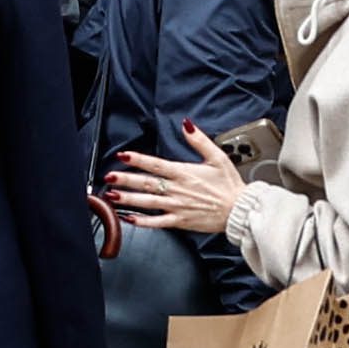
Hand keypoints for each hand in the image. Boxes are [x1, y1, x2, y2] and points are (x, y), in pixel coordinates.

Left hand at [104, 124, 247, 235]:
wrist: (239, 210)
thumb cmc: (229, 185)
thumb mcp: (217, 156)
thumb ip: (199, 140)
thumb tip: (186, 125)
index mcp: (184, 173)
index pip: (156, 164)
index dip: (138, 159)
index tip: (123, 155)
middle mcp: (178, 190)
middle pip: (146, 183)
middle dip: (125, 179)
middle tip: (109, 176)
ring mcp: (177, 206)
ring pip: (147, 202)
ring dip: (128, 199)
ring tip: (111, 195)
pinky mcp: (180, 221)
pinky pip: (157, 222)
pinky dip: (142, 222)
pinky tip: (128, 218)